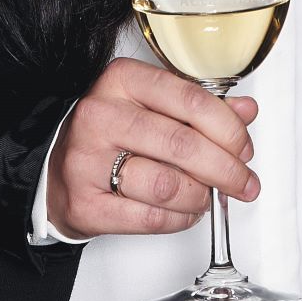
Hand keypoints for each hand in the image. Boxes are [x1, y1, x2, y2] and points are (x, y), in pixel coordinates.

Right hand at [45, 57, 257, 239]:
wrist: (55, 171)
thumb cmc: (109, 135)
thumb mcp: (151, 107)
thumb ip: (198, 107)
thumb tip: (246, 111)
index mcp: (121, 81)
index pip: (191, 100)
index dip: (229, 129)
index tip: (244, 148)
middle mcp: (100, 116)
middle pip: (183, 144)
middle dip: (226, 169)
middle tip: (243, 182)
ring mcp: (87, 161)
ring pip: (168, 185)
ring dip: (201, 196)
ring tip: (208, 197)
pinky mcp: (85, 204)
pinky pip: (150, 218)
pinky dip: (180, 219)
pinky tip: (186, 212)